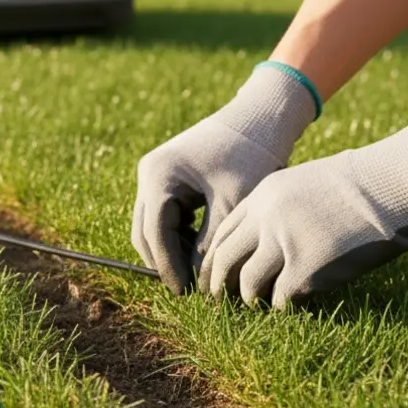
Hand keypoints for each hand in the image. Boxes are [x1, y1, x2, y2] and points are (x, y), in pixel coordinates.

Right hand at [131, 62, 319, 293]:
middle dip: (165, 261)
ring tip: (198, 273)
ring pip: (153, 225)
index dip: (168, 266)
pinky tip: (200, 249)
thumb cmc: (252, 153)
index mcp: (159, 175)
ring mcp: (156, 173)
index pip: (155, 233)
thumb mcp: (233, 202)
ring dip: (171, 249)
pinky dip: (179, 234)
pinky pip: (165, 214)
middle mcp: (149, 173)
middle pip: (145, 231)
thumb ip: (212, 243)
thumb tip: (201, 282)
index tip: (184, 293)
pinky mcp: (168, 175)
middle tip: (189, 288)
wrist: (262, 115)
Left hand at [199, 105, 407, 307]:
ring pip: (247, 283)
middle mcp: (266, 218)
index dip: (213, 255)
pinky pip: (280, 298)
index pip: (223, 231)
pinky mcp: (307, 268)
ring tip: (253, 306)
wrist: (394, 183)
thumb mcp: (307, 183)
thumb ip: (280, 208)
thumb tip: (265, 241)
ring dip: (248, 298)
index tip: (211, 272)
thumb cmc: (362, 183)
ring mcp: (284, 243)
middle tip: (216, 300)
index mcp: (264, 194)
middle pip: (225, 258)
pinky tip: (286, 309)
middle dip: (216, 283)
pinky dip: (280, 307)